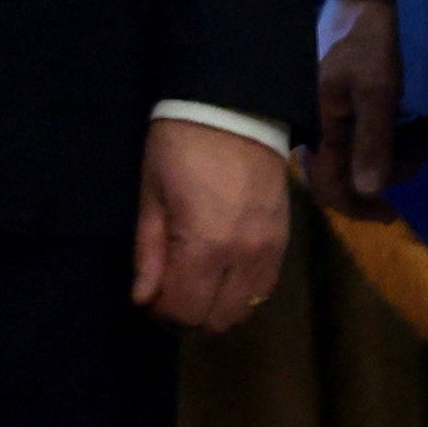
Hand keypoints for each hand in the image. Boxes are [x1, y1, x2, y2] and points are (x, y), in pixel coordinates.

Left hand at [133, 116, 297, 333]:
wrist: (236, 107)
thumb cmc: (180, 144)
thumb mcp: (152, 192)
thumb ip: (149, 251)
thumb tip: (143, 299)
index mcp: (205, 244)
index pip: (186, 310)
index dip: (163, 314)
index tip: (149, 300)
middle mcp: (244, 256)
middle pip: (218, 319)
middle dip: (189, 315)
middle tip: (169, 292)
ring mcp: (270, 250)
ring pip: (245, 309)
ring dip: (217, 306)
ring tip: (195, 281)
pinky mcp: (285, 240)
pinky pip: (264, 287)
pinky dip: (241, 290)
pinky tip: (221, 270)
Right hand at [309, 0, 405, 211]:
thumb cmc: (371, 39)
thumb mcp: (378, 90)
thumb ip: (373, 143)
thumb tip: (368, 191)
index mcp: (318, 123)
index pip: (328, 185)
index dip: (358, 207)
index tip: (392, 213)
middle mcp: (320, 124)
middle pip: (350, 173)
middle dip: (390, 170)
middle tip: (424, 146)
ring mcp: (333, 113)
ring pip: (364, 156)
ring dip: (398, 151)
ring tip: (425, 128)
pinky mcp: (346, 102)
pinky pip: (368, 135)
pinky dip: (394, 135)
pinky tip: (414, 120)